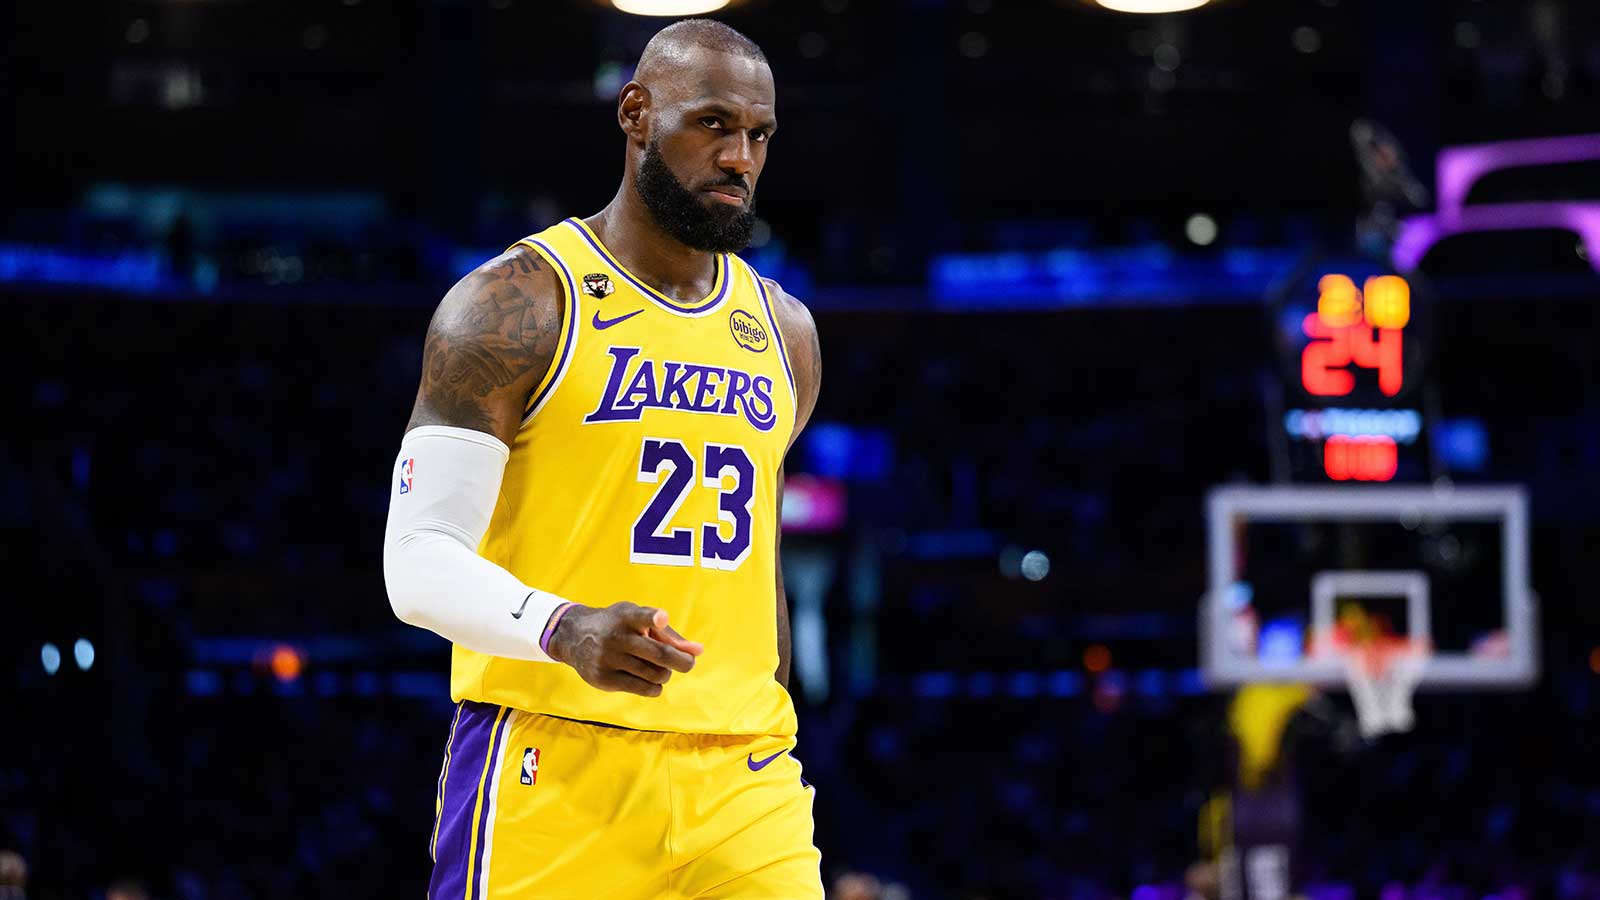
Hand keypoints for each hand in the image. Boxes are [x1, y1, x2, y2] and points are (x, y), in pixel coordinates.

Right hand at [546, 602, 703, 696]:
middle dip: (682, 662)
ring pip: (655, 674)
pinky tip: (652, 682)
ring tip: (660, 669)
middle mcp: (616, 637)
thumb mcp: (637, 618)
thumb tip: (698, 651)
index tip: (661, 618)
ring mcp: (608, 659)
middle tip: (689, 664)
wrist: (575, 637)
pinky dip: (655, 687)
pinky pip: (643, 689)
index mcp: (627, 616)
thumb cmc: (617, 625)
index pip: (640, 616)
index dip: (653, 618)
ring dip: (665, 674)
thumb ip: (668, 633)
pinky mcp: (604, 679)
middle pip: (660, 654)